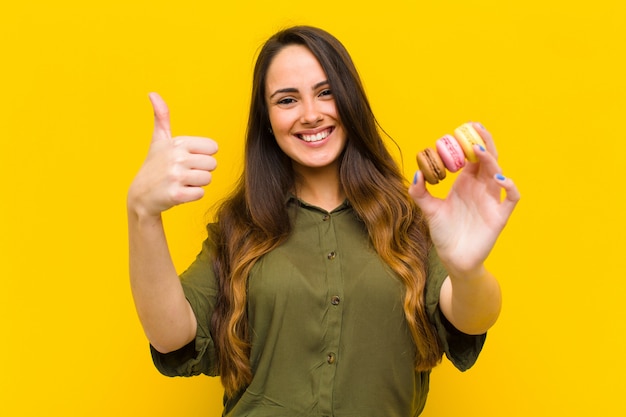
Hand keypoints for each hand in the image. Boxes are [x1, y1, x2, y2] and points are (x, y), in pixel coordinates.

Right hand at [127, 93, 217, 216]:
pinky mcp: (176, 195)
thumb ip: (161, 117)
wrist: (140, 195)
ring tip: (180, 182)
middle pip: (212, 164)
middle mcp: (177, 157)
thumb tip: (152, 93)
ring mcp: (176, 176)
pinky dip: (192, 195)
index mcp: (177, 143)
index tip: (187, 159)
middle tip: (183, 173)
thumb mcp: (158, 140)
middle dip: (200, 170)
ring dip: (196, 183)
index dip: (203, 155)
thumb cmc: (154, 166)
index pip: (213, 148)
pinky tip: (179, 192)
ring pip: (207, 179)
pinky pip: (200, 193)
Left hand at [408, 123, 519, 276]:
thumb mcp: (429, 210)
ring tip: (479, 150)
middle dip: (483, 142)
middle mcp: (481, 187)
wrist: (454, 258)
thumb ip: (420, 192)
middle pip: (488, 158)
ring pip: (499, 172)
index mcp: (465, 182)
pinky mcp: (500, 215)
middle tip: (475, 128)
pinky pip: (512, 197)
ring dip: (492, 159)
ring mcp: (492, 200)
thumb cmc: (444, 233)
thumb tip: (417, 172)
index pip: (471, 157)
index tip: (460, 129)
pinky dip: (510, 185)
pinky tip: (499, 178)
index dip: (468, 142)